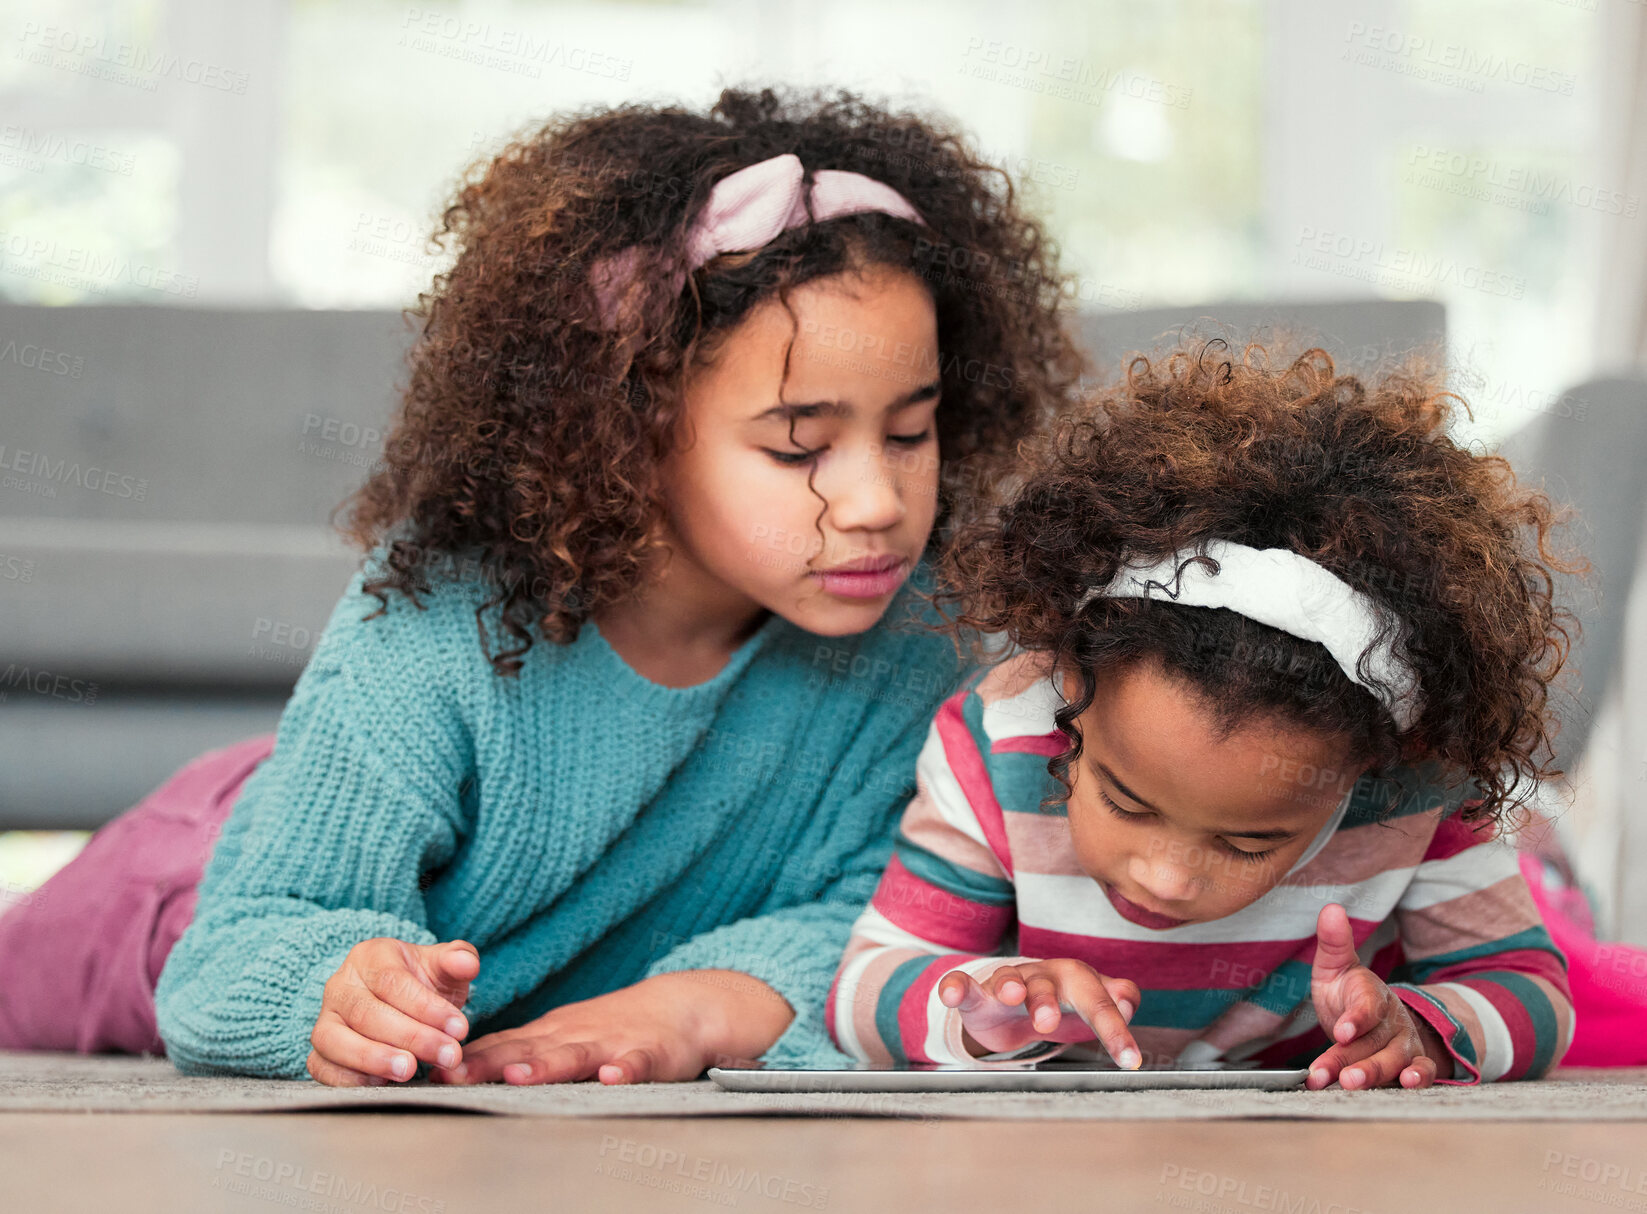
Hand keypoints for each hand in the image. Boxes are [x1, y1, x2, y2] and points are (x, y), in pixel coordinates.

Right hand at [306, 937, 477, 1086]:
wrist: (403, 1003)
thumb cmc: (424, 983)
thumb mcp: (444, 967)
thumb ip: (459, 960)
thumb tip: (467, 963)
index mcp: (370, 956)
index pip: (393, 981)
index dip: (426, 1007)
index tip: (459, 1029)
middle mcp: (340, 985)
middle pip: (366, 1012)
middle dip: (411, 1037)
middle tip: (447, 1055)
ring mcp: (325, 1019)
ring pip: (335, 1039)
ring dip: (374, 1058)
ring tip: (410, 1071)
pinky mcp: (319, 1051)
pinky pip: (322, 1067)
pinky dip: (348, 1078)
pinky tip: (383, 1083)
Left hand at [428, 969, 794, 1085]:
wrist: (684, 1006)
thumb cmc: (617, 1027)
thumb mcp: (565, 1034)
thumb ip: (523, 1051)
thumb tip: (462, 1069)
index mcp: (554, 1033)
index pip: (504, 1044)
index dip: (469, 1058)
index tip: (431, 1070)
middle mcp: (576, 1035)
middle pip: (529, 1049)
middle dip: (491, 1063)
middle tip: (456, 1074)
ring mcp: (612, 1042)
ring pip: (576, 1055)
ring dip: (548, 1065)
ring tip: (522, 1075)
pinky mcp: (650, 1052)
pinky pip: (636, 1063)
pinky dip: (624, 1070)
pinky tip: (613, 1079)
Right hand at [937, 959, 1141, 1066]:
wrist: (1018, 999)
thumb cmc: (1063, 1002)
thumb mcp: (1091, 1003)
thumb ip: (1116, 999)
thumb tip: (1130, 999)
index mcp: (1076, 980)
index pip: (1099, 1003)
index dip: (1115, 1031)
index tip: (1130, 1061)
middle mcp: (1042, 977)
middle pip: (1048, 985)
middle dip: (1048, 1000)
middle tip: (1049, 1023)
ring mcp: (1008, 983)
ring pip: (1009, 979)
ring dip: (1009, 985)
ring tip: (1011, 995)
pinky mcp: (979, 995)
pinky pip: (966, 986)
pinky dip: (956, 986)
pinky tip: (951, 993)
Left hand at [1307, 903, 1452, 1089]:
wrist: (1376, 1017)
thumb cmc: (1350, 992)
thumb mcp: (1337, 968)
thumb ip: (1334, 943)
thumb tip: (1331, 908)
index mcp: (1372, 993)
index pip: (1367, 1005)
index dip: (1356, 1019)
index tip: (1342, 1031)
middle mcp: (1392, 1018)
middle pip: (1374, 1041)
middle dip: (1354, 1058)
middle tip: (1339, 1076)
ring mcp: (1405, 1042)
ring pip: (1394, 1060)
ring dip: (1374, 1074)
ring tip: (1351, 1084)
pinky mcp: (1414, 1062)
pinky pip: (1424, 1071)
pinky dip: (1419, 1079)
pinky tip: (1408, 1085)